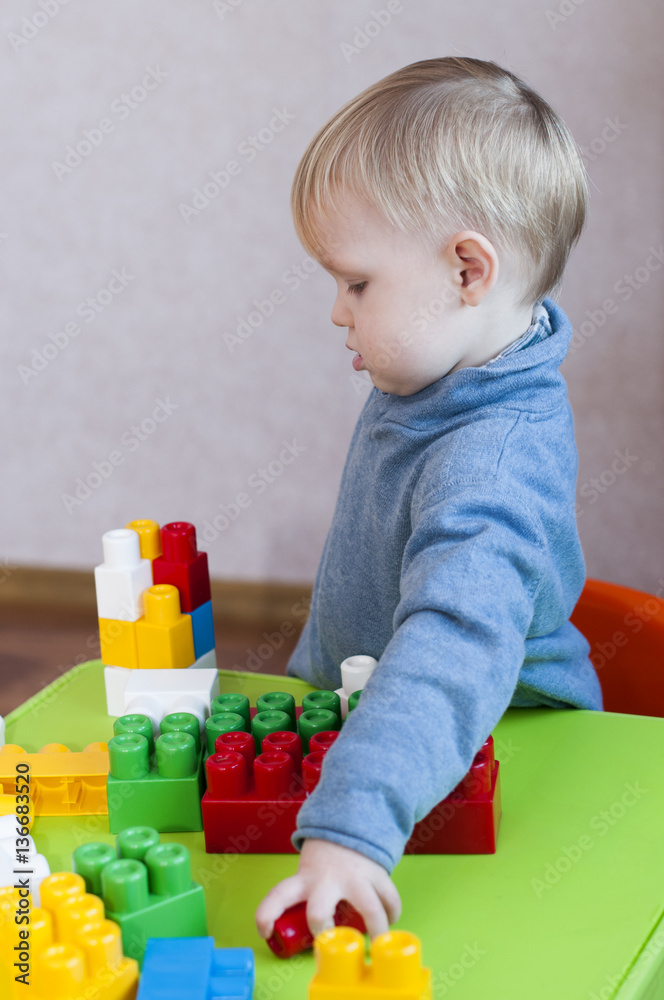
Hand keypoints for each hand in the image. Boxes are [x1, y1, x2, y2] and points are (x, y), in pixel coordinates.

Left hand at [255, 837, 400, 940]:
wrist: (350, 825)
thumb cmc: (325, 860)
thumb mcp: (308, 874)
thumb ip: (307, 898)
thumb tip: (310, 935)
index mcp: (304, 880)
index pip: (277, 895)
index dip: (266, 916)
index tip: (265, 932)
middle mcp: (327, 880)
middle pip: (319, 912)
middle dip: (324, 933)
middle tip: (331, 943)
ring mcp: (355, 878)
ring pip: (369, 909)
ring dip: (376, 931)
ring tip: (377, 944)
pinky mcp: (378, 875)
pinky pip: (389, 900)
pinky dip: (392, 915)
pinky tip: (389, 921)